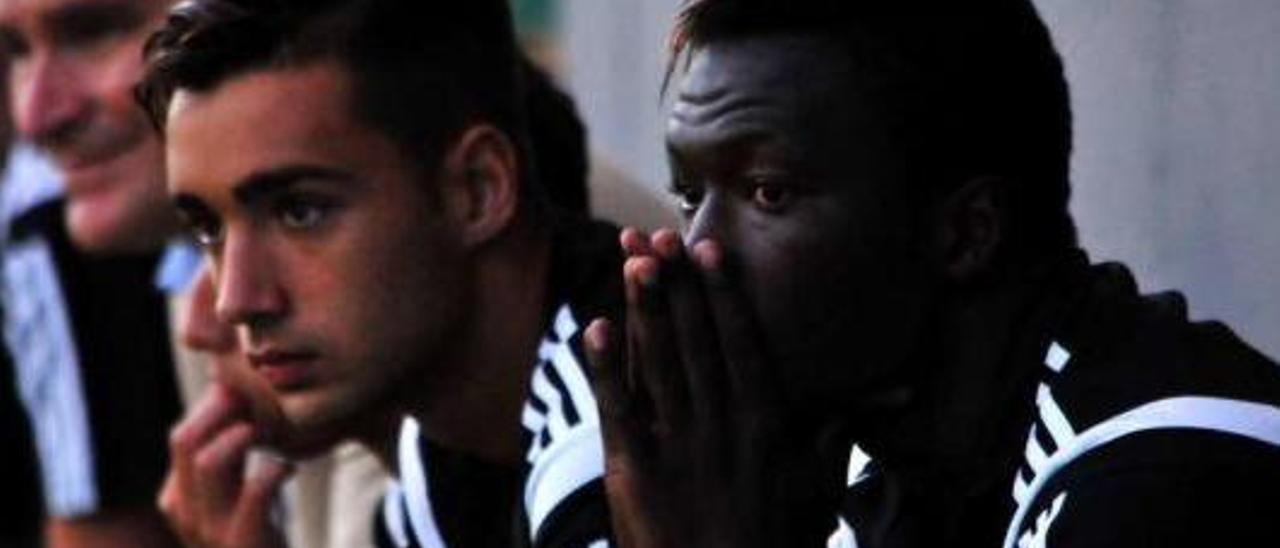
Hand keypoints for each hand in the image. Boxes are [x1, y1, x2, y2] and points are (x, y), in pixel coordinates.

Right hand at [158, 384, 292, 547]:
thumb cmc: (258, 531)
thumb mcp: (235, 492)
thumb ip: (229, 453)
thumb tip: (234, 391)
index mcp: (180, 495)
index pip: (183, 436)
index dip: (215, 406)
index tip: (251, 392)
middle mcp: (185, 511)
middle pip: (184, 439)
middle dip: (223, 410)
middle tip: (258, 401)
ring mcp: (208, 530)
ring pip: (207, 460)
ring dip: (240, 437)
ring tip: (266, 433)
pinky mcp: (241, 541)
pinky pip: (253, 490)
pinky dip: (272, 469)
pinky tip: (286, 468)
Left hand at [586, 228, 842, 547]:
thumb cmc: (775, 544)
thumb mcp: (816, 491)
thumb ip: (833, 437)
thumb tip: (877, 397)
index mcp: (764, 425)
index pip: (741, 344)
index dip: (722, 295)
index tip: (710, 251)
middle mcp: (721, 426)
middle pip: (696, 341)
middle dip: (679, 285)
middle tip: (663, 235)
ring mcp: (677, 446)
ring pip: (658, 362)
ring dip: (644, 308)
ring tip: (632, 260)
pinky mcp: (635, 472)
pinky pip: (618, 408)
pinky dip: (605, 367)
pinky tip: (593, 326)